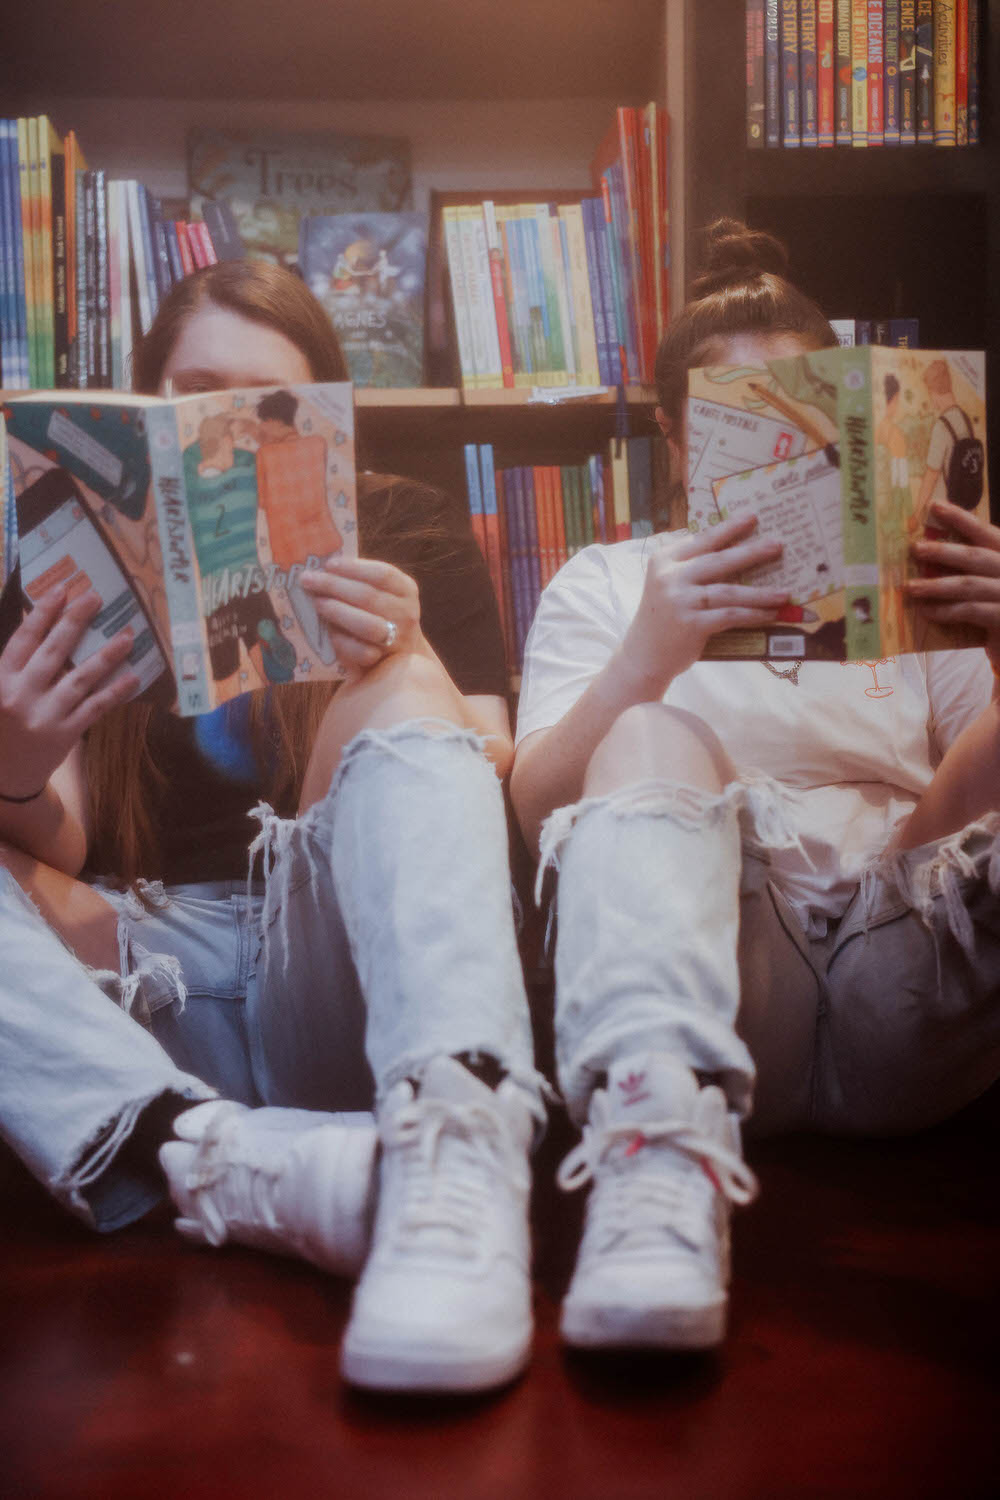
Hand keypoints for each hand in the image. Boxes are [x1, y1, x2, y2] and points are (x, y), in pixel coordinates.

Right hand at [0, 586, 138, 797]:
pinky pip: (95, 707)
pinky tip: (133, 676)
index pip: (23, 639)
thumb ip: (12, 664)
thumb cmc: (0, 726)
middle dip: (75, 621)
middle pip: (54, 651)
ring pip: (80, 678)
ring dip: (106, 654)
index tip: (61, 590)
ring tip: (128, 634)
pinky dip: (115, 691)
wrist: (4, 778)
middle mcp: (21, 695)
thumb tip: (34, 624)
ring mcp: (45, 716)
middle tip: (95, 597)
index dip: (42, 613)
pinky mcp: (65, 734)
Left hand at [299, 555, 423, 679]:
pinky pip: (360, 650)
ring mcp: (398, 638)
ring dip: (337, 611)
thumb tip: (324, 567)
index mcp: (406, 589)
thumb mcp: (380, 594)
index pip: (382, 574)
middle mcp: (406, 613)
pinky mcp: (383, 660)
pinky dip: (341, 640)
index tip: (328, 564)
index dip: (354, 568)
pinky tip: (328, 632)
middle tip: (308, 580)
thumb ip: (359, 581)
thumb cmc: (380, 616)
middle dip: (334, 586)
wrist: (396, 657)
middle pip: (368, 596)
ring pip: (366, 624)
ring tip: (317, 603)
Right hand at [619, 514, 790, 690]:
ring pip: (729, 591)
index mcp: (664, 560)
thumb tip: (736, 552)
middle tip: (778, 545)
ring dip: (760, 593)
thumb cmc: (663, 616)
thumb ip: (691, 567)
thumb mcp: (668, 584)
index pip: (702, 540)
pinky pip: (730, 616)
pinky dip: (753, 615)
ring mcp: (680, 600)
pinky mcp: (691, 624)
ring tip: (784, 593)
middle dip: (752, 552)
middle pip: (719, 560)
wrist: (644, 654)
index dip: (729, 528)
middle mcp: (670, 576)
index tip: (752, 517)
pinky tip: (770, 615)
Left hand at [906, 500, 999, 657]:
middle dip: (943, 551)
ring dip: (936, 585)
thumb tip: (929, 552)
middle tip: (915, 548)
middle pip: (975, 556)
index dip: (962, 519)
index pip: (986, 532)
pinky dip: (945, 610)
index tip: (936, 507)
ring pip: (968, 585)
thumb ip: (970, 567)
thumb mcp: (988, 581)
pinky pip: (969, 611)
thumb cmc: (997, 609)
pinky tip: (926, 610)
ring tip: (910, 586)